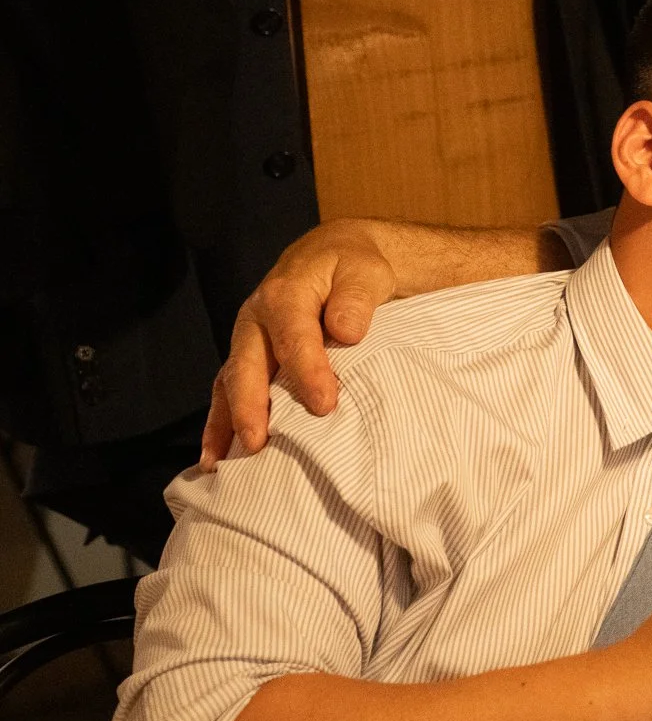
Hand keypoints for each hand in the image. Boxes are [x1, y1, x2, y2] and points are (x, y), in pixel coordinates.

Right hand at [203, 221, 399, 467]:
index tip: (323, 405)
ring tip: (220, 464)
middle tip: (258, 444)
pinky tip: (216, 458)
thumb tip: (345, 331)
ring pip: (230, 383)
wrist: (336, 256)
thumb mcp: (365, 271)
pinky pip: (228, 392)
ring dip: (225, 424)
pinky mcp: (248, 358)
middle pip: (246, 366)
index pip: (294, 338)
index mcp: (285, 295)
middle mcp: (256, 320)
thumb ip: (356, 298)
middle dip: (249, 407)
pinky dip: (220, 425)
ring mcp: (248, 341)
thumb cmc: (354, 268)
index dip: (307, 372)